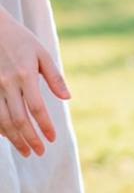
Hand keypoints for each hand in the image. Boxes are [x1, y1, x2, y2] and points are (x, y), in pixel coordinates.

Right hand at [0, 12, 70, 157]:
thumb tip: (68, 98)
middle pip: (19, 119)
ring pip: (2, 120)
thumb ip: (54, 77)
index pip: (37, 108)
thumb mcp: (41, 54)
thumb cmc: (19, 39)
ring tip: (25, 152)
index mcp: (25, 76)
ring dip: (14, 139)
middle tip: (40, 153)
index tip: (53, 139)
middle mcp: (6, 83)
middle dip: (30, 139)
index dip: (45, 126)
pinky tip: (8, 137)